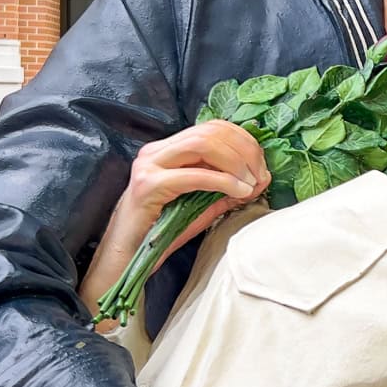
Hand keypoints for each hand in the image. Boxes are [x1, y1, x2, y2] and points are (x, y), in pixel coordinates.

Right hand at [80, 122, 271, 318]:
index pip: (213, 128)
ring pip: (203, 144)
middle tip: (261, 176)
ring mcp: (150, 165)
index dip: (243, 141)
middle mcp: (157, 151)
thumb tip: (258, 180)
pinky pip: (195, 175)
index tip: (261, 167)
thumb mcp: (200, 206)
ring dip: (236, 162)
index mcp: (168, 150)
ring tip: (251, 183)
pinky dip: (224, 181)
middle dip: (245, 151)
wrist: (126, 259)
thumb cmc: (160, 234)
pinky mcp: (149, 185)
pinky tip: (240, 192)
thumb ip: (224, 190)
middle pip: (211, 131)